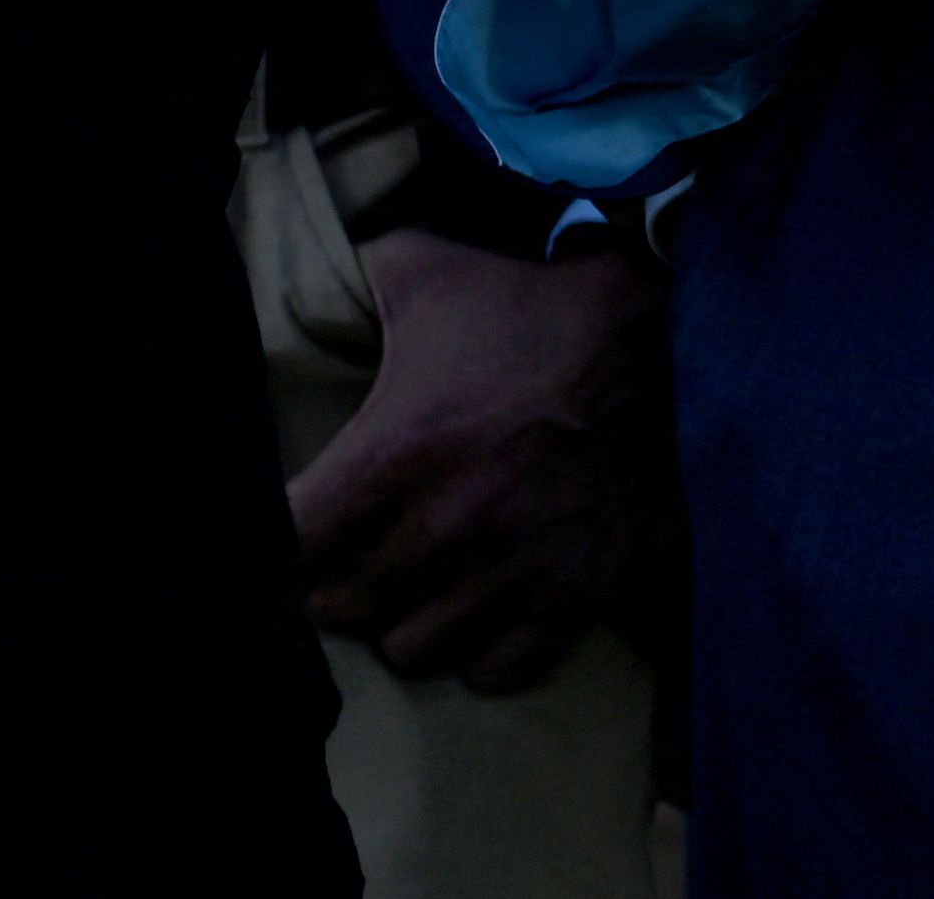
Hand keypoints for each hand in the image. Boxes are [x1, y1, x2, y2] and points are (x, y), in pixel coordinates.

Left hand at [286, 231, 660, 691]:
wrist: (659, 339)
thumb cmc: (530, 309)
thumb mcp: (429, 272)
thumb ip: (353, 271)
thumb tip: (310, 263)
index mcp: (397, 450)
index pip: (292, 539)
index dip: (274, 541)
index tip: (288, 531)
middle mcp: (447, 526)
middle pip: (343, 606)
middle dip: (331, 586)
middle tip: (342, 562)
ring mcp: (511, 570)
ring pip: (412, 649)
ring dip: (400, 620)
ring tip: (406, 590)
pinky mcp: (569, 595)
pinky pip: (494, 670)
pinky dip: (476, 650)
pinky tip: (473, 609)